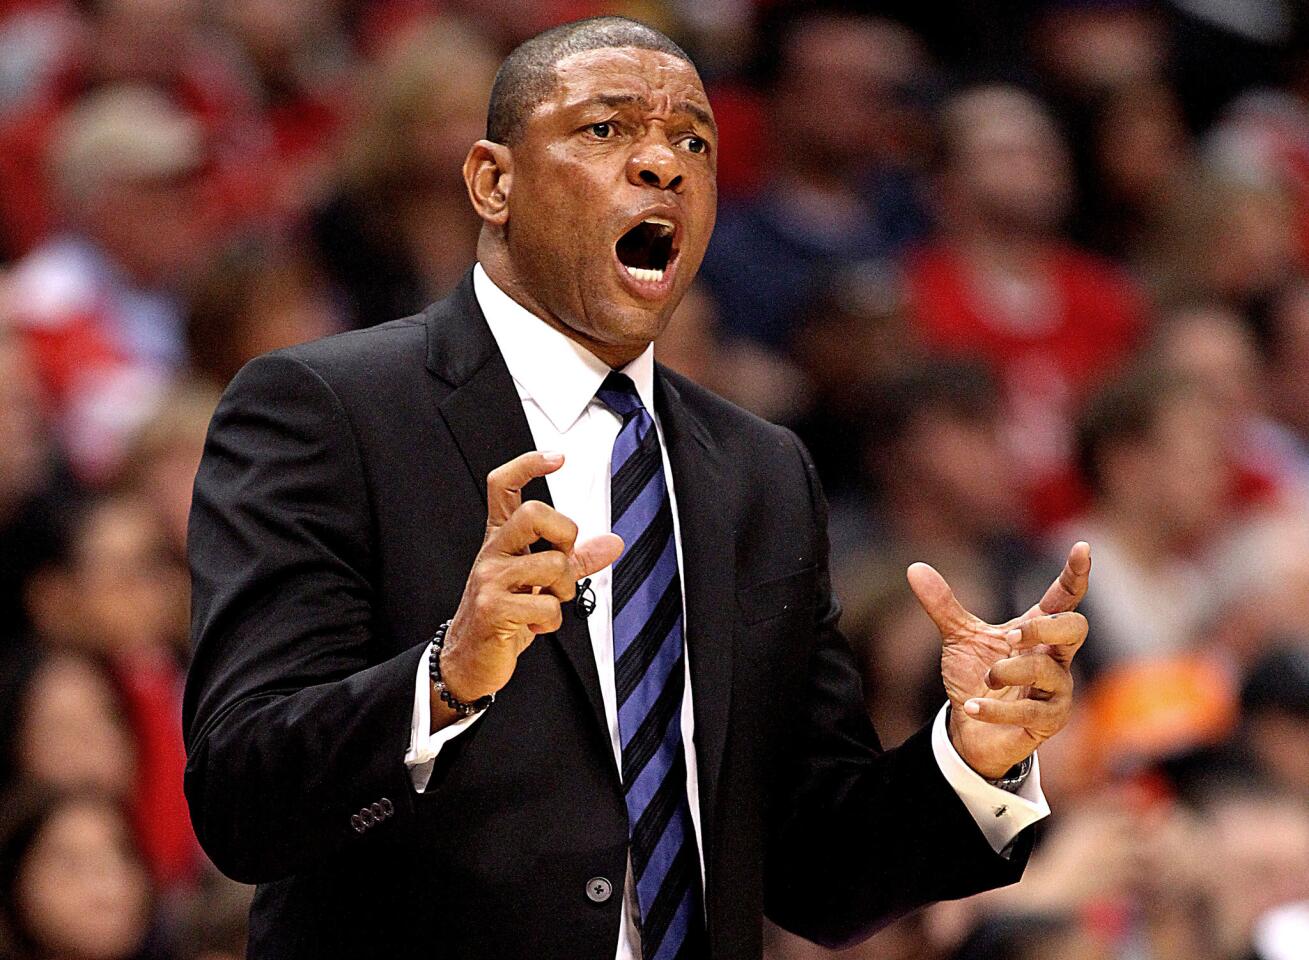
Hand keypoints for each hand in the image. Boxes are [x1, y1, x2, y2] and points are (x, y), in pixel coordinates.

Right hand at [438, 451, 623, 712]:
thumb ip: (577, 560)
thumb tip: (614, 542)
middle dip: (564, 535)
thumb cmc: (505, 612)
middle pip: (534, 513)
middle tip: (561, 560)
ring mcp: (489, 579)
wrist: (470, 657)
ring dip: (565, 589)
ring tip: (548, 602)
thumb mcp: (540, 581)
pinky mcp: (492, 609)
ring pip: (552, 564)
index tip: (558, 457)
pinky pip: (547, 606)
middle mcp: (492, 552)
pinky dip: (552, 621)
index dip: (529, 464)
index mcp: (500, 537)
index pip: (504, 486)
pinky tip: (535, 624)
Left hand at [907, 542, 1090, 778]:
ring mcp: (1056, 690)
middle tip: (1012, 636)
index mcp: (1038, 631)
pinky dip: (996, 709)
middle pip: (1075, 628)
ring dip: (1010, 671)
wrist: (971, 730)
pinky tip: (972, 706)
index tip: (1081, 546)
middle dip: (1046, 627)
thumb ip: (942, 605)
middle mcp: (1055, 657)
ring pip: (1049, 671)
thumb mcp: (958, 638)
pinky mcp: (1048, 722)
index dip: (1074, 574)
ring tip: (987, 678)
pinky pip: (1032, 713)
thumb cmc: (976, 678)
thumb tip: (913, 568)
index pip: (1064, 598)